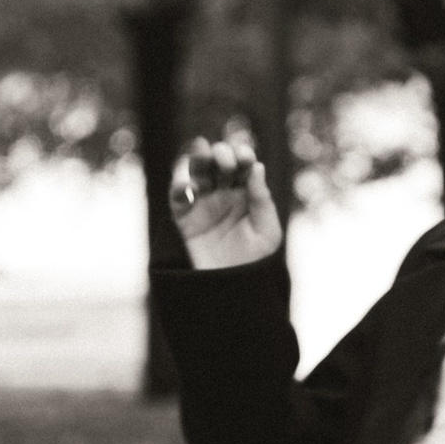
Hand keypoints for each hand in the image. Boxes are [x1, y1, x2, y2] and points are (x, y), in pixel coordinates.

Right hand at [169, 129, 281, 267]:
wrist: (232, 290)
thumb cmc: (255, 261)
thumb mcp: (267, 231)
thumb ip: (261, 200)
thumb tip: (257, 167)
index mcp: (246, 192)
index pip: (243, 164)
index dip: (243, 154)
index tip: (245, 158)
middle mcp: (224, 192)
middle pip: (218, 162)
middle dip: (222, 154)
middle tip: (227, 162)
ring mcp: (203, 202)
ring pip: (197, 171)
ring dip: (198, 158)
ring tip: (203, 152)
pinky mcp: (184, 217)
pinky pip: (177, 197)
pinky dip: (179, 187)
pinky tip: (189, 189)